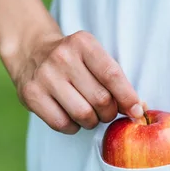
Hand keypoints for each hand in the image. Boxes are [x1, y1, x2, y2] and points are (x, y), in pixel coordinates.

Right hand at [5, 29, 143, 133]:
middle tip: (106, 111)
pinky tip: (71, 116)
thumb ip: (116, 80)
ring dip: (92, 121)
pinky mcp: (30, 95)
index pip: (112, 75)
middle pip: (100, 99)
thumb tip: (138, 108)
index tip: (137, 111)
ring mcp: (44, 76)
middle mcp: (62, 57)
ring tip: (89, 114)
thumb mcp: (94, 57)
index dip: (128, 97)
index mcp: (83, 43)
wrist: (31, 52)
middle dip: (109, 112)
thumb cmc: (74, 60)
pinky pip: (62, 124)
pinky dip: (73, 127)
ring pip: (83, 114)